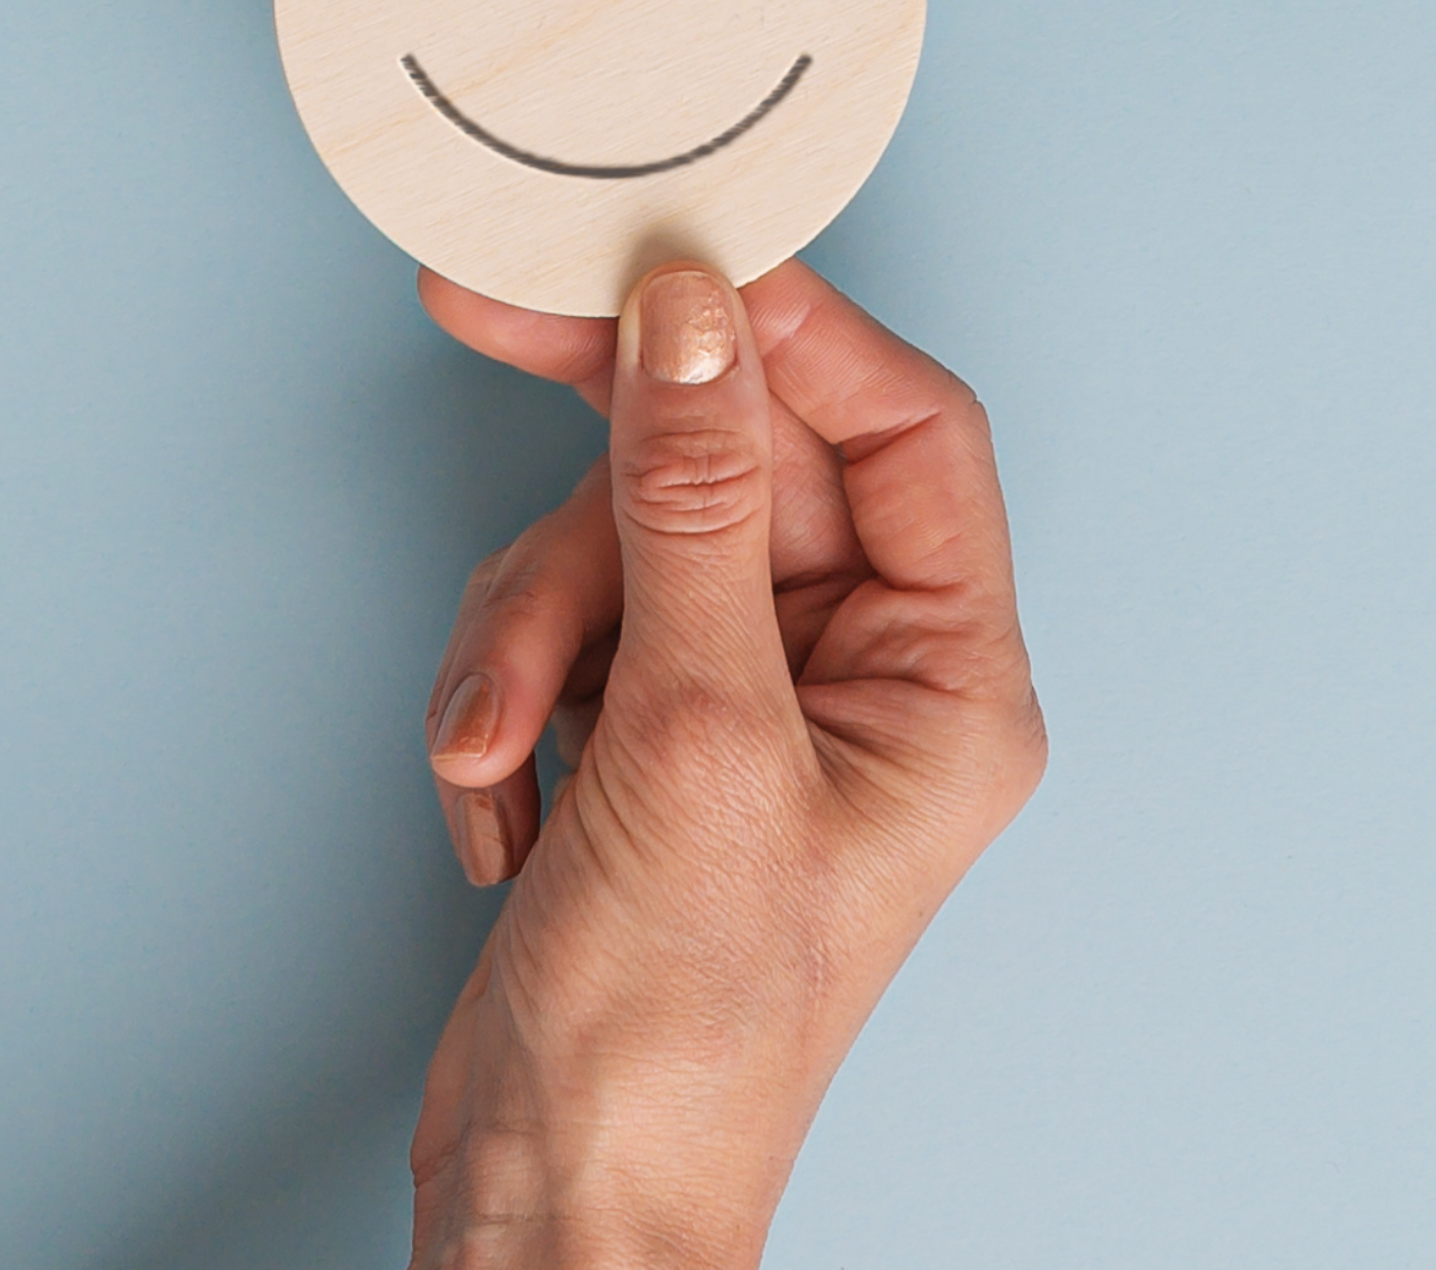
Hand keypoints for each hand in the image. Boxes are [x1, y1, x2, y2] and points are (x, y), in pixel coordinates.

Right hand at [407, 261, 1045, 1266]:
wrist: (552, 1203)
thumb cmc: (677, 1035)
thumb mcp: (694, 737)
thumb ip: (691, 506)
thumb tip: (695, 318)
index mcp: (946, 677)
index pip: (904, 428)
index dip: (793, 330)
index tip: (670, 259)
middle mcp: (861, 672)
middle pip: (737, 458)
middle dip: (604, 470)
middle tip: (490, 312)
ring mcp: (744, 697)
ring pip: (624, 533)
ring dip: (530, 626)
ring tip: (497, 743)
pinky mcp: (642, 728)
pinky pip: (564, 619)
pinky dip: (506, 692)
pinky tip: (500, 801)